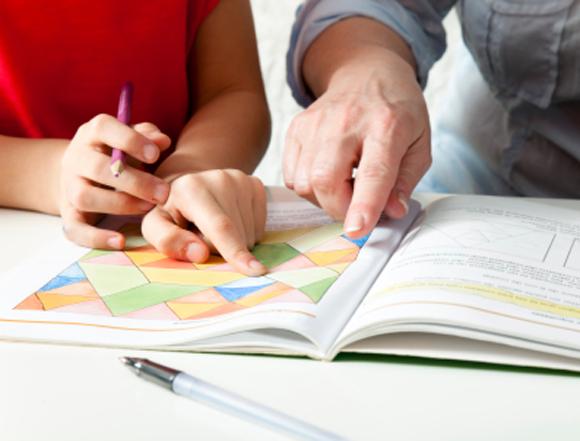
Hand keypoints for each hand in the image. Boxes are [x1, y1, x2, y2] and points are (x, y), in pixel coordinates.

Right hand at [60, 115, 170, 248]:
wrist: (80, 175)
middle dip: (134, 181)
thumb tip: (162, 141)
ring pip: (85, 197)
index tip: (156, 155)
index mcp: (91, 134)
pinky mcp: (69, 214)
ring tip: (148, 208)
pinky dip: (96, 238)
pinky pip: (75, 229)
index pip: (103, 128)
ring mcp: (69, 187)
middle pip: (97, 168)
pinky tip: (120, 241)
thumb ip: (147, 136)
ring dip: (120, 204)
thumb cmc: (117, 154)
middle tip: (162, 192)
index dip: (129, 140)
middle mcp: (76, 159)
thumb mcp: (131, 140)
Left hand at [141, 169, 267, 275]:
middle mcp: (221, 179)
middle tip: (200, 236)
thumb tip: (200, 254)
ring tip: (212, 228)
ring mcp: (241, 181)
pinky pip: (259, 227)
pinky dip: (246, 233)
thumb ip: (168, 241)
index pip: (220, 226)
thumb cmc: (169, 210)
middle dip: (221, 249)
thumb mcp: (154, 226)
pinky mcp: (255, 185)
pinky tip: (229, 221)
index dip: (235, 250)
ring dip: (233, 242)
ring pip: (249, 234)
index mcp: (191, 189)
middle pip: (236, 235)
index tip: (254, 271)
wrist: (186, 183)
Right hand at [284, 50, 430, 237]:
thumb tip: (390, 212)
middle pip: (326, 180)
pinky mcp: (297, 128)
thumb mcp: (420, 144)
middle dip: (339, 209)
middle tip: (356, 208)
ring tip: (343, 185)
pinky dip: (307, 186)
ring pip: (304, 183)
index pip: (373, 172)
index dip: (364, 205)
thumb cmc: (397, 111)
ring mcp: (316, 123)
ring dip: (323, 199)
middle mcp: (346, 122)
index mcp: (387, 125)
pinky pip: (291, 175)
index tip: (357, 231)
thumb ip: (406, 182)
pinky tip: (327, 174)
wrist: (366, 72)